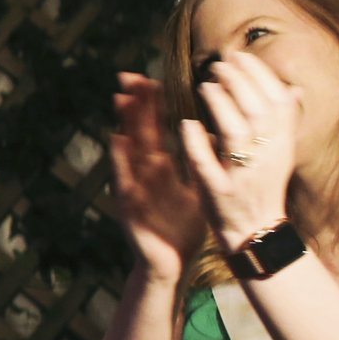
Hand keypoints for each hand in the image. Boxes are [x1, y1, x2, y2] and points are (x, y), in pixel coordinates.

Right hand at [109, 72, 206, 282]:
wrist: (172, 263)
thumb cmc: (184, 227)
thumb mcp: (198, 189)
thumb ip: (204, 162)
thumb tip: (220, 135)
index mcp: (162, 168)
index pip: (156, 129)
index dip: (152, 104)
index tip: (150, 77)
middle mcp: (146, 173)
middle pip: (140, 132)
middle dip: (135, 104)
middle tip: (129, 75)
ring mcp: (136, 187)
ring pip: (130, 150)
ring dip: (124, 124)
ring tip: (121, 98)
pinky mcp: (131, 205)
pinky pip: (126, 178)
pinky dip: (121, 159)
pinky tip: (118, 140)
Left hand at [179, 50, 298, 252]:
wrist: (256, 231)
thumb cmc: (263, 185)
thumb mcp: (280, 153)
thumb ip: (283, 121)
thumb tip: (292, 88)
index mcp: (282, 144)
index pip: (278, 102)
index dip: (260, 76)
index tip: (240, 55)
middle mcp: (267, 157)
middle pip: (257, 112)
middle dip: (238, 83)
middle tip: (218, 64)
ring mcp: (244, 175)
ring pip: (235, 134)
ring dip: (220, 105)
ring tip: (205, 85)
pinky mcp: (221, 191)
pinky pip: (208, 164)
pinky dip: (198, 143)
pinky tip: (188, 124)